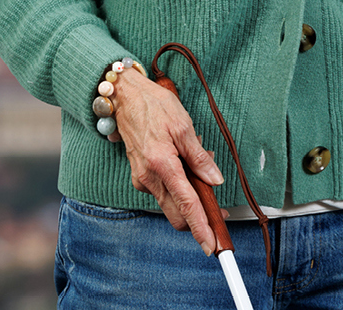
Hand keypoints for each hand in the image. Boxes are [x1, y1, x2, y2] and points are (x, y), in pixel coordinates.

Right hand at [109, 66, 225, 253]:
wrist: (124, 98)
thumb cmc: (153, 106)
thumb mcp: (183, 126)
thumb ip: (199, 156)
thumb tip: (214, 180)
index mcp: (162, 165)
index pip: (186, 205)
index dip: (201, 227)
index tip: (210, 244)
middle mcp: (149, 178)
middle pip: (177, 214)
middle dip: (198, 218)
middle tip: (219, 209)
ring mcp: (143, 179)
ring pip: (171, 203)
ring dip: (189, 196)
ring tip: (200, 169)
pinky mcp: (141, 176)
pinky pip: (164, 191)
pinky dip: (179, 186)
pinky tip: (186, 165)